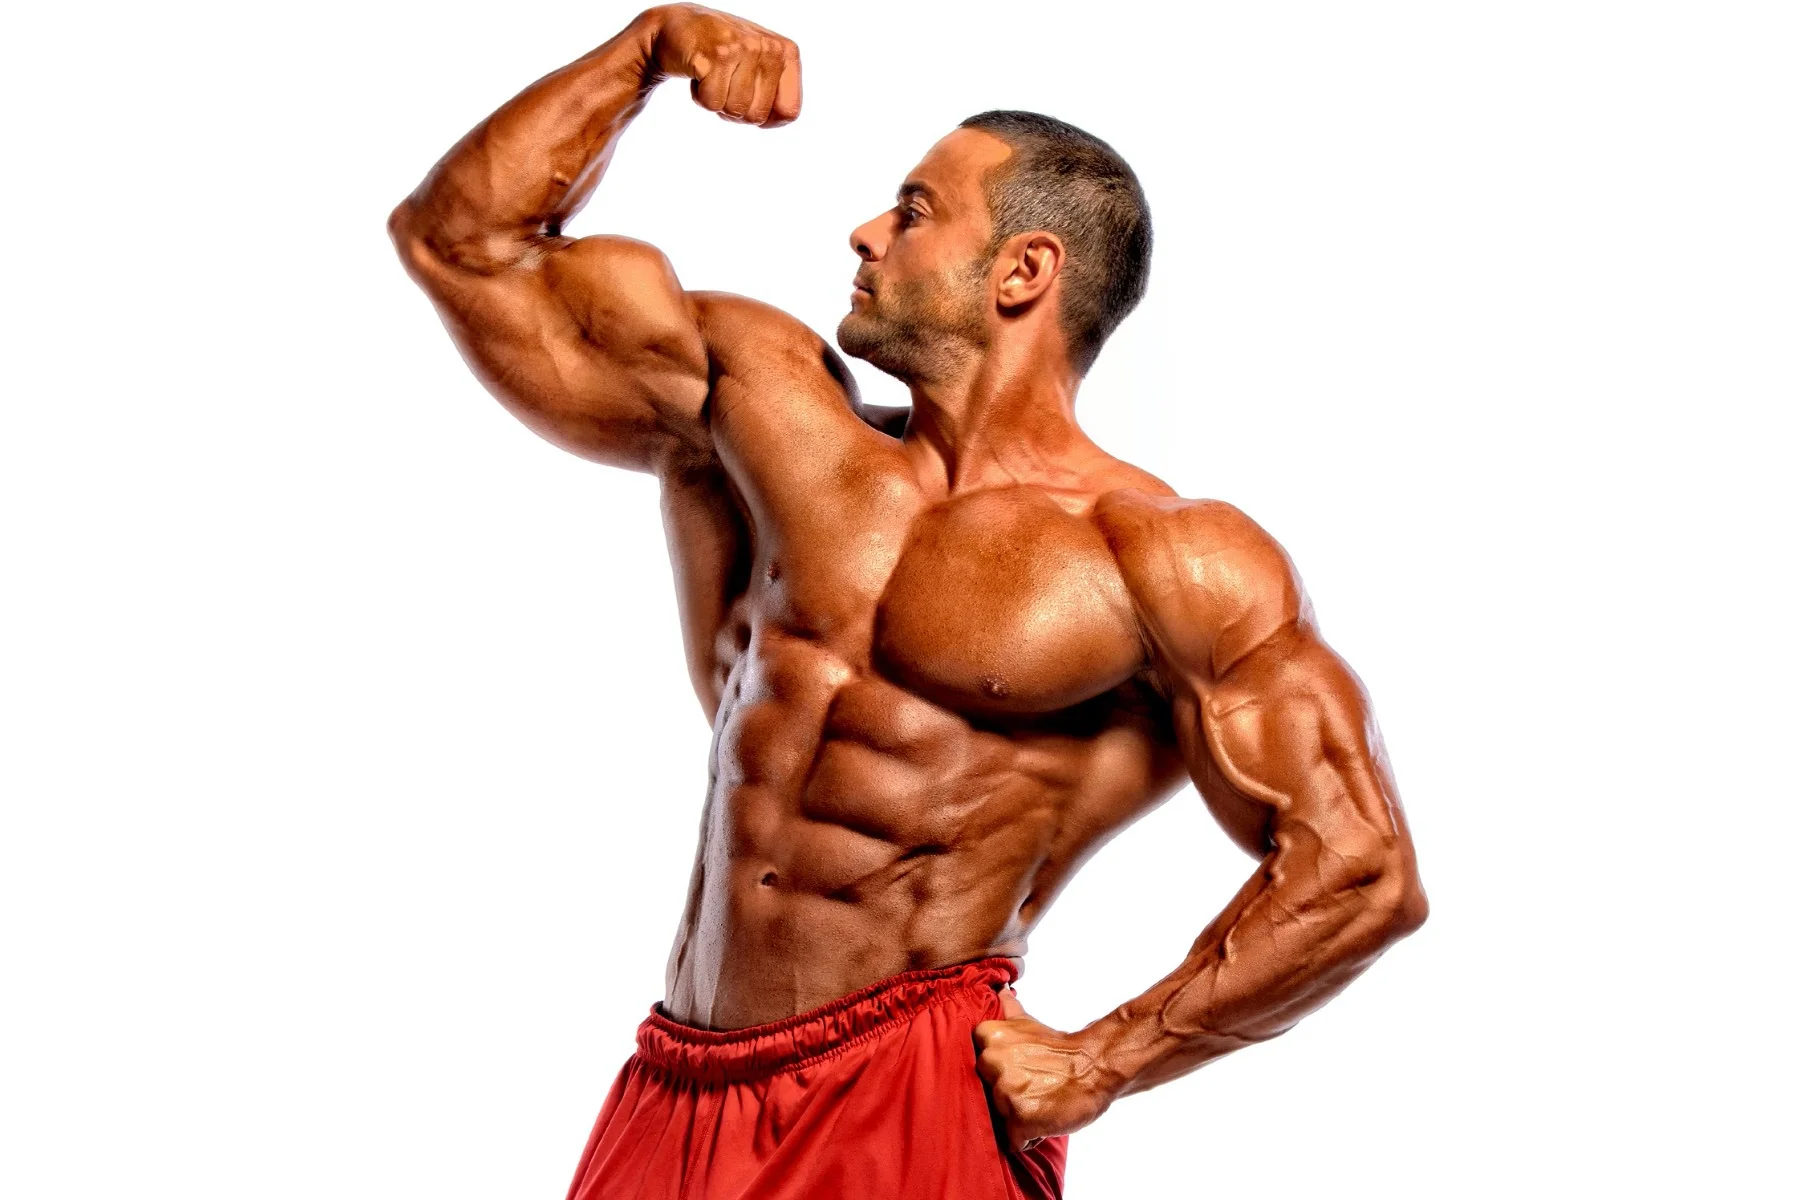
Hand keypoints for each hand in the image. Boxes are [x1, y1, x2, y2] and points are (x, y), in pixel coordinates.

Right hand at [648, 4, 800, 126]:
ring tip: (712, 74)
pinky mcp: (716, 55)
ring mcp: (743, 48)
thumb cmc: (723, 54)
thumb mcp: (759, 68)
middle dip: (736, 110)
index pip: (789, 112)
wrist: (677, 27)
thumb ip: (777, 94)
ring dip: (716, 101)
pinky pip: (712, 103)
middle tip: (724, 84)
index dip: (765, 118)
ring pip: (735, 111)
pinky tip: (699, 72)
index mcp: (786, 52)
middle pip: (757, 116)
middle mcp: (768, 47)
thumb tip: (783, 118)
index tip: (749, 101)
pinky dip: (700, 97)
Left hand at [974, 988, 1117, 1151]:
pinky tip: (1043, 1120)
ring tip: (1040, 1102)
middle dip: (1003, 1096)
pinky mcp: (1020, 1121)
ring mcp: (1006, 1093)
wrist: (1095, 1066)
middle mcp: (992, 1063)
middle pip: (984, 1093)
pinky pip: (1013, 1141)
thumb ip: (1006, 1011)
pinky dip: (1027, 1138)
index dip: (994, 1074)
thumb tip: (996, 988)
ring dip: (1017, 1117)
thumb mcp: (1028, 1022)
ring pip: (999, 1117)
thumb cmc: (1060, 1049)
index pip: (974, 1066)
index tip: (1013, 1070)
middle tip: (1030, 1087)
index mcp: (988, 1037)